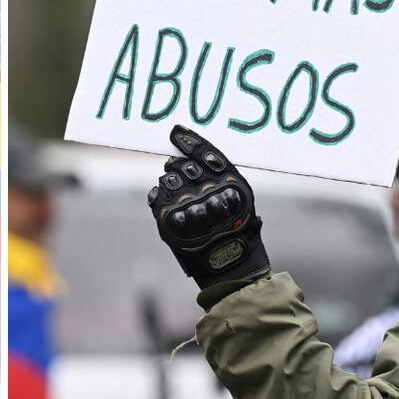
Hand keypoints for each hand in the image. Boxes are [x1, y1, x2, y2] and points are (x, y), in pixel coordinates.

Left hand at [147, 125, 269, 289]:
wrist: (230, 267)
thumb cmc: (240, 233)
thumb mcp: (242, 200)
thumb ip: (222, 178)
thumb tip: (193, 157)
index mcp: (229, 183)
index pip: (205, 152)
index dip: (189, 140)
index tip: (176, 131)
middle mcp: (207, 190)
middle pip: (183, 165)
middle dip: (179, 164)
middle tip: (176, 166)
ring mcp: (186, 204)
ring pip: (169, 179)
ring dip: (170, 180)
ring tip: (178, 191)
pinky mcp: (169, 220)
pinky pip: (157, 197)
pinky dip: (159, 195)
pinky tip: (166, 199)